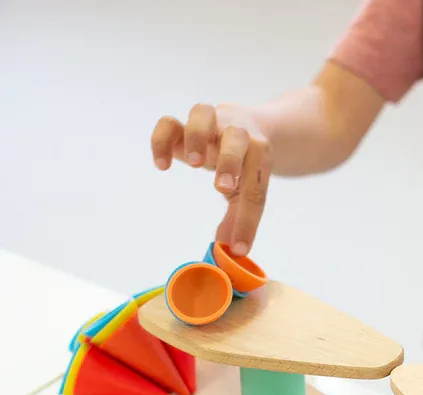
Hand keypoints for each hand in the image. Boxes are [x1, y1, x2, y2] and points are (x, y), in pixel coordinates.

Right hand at [151, 103, 270, 255]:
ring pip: (204, 113)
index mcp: (258, 155)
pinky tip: (162, 166)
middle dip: (231, 160)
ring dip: (197, 136)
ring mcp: (211, 124)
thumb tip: (232, 251)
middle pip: (237, 136)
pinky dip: (162, 140)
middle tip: (222, 188)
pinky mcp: (184, 124)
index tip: (238, 247)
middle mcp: (236, 133)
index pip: (255, 189)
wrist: (249, 123)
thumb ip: (240, 217)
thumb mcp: (248, 190)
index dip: (248, 221)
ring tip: (193, 164)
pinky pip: (169, 122)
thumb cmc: (247, 164)